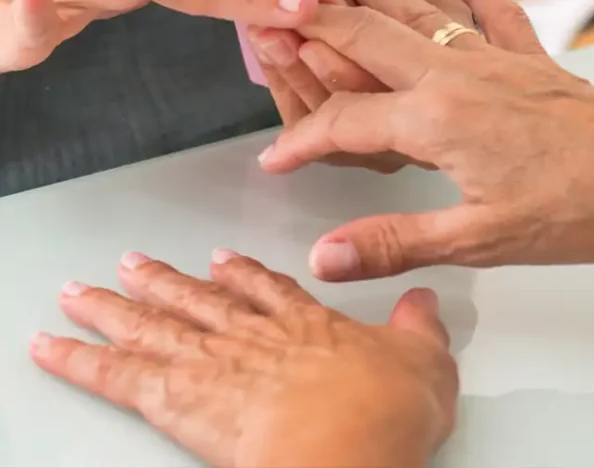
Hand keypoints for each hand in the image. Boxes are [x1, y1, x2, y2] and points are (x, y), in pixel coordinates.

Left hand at [31, 251, 456, 467]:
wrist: (347, 447)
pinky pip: (115, 375)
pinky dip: (79, 360)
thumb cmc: (382, 414)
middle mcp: (256, 335)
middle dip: (163, 282)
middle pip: (198, 301)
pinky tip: (54, 348)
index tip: (222, 261)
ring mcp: (214, 361)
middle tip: (132, 263)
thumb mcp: (425, 364)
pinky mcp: (178, 398)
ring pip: (152, 325)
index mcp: (308, 325)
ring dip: (114, 307)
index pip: (267, 291)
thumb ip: (420, 328)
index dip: (242, 275)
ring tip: (82, 292)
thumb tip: (425, 300)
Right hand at [257, 0, 593, 280]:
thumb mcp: (483, 238)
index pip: (345, 121)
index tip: (273, 158)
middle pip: (369, 38)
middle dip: (317, 17)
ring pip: (418, 15)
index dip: (301, 139)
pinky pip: (492, 13)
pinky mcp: (530, 59)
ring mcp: (494, 60)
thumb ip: (397, 241)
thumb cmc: (579, 207)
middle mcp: (456, 76)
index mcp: (436, 120)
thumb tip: (325, 256)